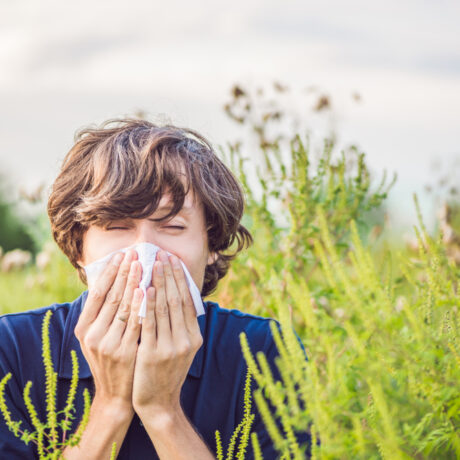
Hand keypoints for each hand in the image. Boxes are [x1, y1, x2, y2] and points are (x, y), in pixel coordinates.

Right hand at [74, 249, 142, 414]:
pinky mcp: (125, 352)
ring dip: (134, 282)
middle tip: (134, 252)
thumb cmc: (109, 360)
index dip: (110, 272)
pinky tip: (147, 289)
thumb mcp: (97, 338)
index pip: (97, 293)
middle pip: (111, 296)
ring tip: (142, 263)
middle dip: (124, 272)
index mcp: (84, 328)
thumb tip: (111, 281)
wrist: (116, 395)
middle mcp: (93, 335)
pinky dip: (141, 305)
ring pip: (123, 306)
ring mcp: (108, 344)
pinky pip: (135, 323)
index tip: (120, 254)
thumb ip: (101, 313)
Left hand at [132, 250, 202, 415]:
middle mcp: (186, 340)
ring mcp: (170, 347)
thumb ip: (181, 325)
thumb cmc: (166, 371)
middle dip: (169, 275)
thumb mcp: (182, 348)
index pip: (188, 301)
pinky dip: (147, 304)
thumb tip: (179, 295)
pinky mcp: (152, 353)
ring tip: (152, 264)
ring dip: (158, 283)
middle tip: (162, 254)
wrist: (158, 402)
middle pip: (177, 300)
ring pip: (164, 308)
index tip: (174, 260)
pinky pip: (149, 323)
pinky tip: (143, 288)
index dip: (181, 279)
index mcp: (194, 337)